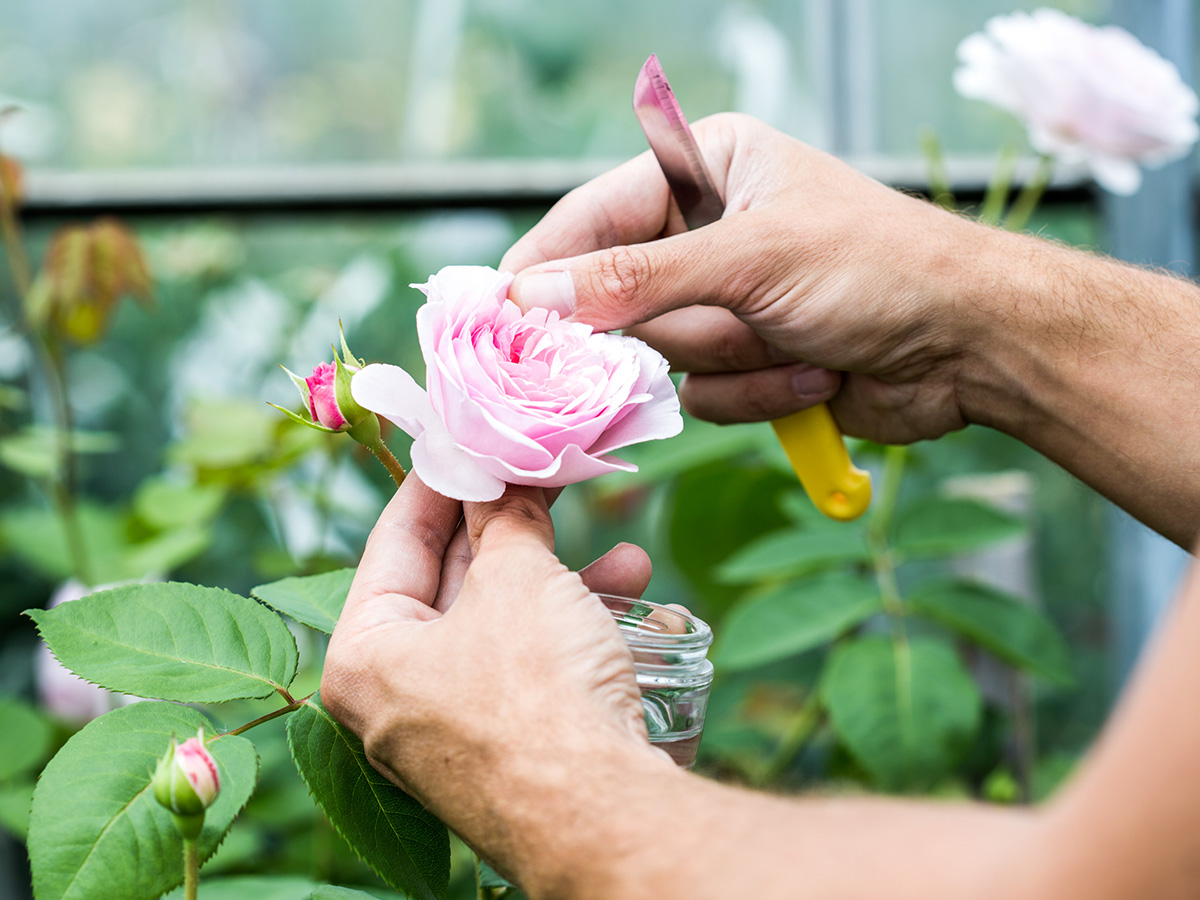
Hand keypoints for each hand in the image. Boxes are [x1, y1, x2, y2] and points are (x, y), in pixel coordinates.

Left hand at [321, 476, 672, 877]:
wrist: (603, 820)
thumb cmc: (536, 697)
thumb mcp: (518, 579)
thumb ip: (506, 519)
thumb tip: (506, 480)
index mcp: (363, 655)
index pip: (396, 537)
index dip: (442, 477)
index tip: (473, 433)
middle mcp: (394, 697)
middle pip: (450, 579)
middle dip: (510, 525)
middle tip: (545, 472)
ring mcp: (451, 728)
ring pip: (500, 621)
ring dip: (558, 574)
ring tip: (614, 539)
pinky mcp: (506, 748)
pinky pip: (528, 663)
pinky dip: (570, 624)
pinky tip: (628, 589)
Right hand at [500, 112, 995, 444]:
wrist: (973, 346)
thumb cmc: (876, 269)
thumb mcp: (750, 260)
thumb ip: (635, 282)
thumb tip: (529, 299)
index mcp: (705, 170)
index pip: (591, 217)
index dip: (545, 268)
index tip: (497, 316)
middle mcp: (706, 233)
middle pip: (619, 299)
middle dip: (673, 327)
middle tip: (715, 329)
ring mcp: (725, 302)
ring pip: (660, 359)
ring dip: (731, 361)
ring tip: (798, 344)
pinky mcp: (746, 362)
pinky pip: (703, 396)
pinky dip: (757, 394)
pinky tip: (816, 375)